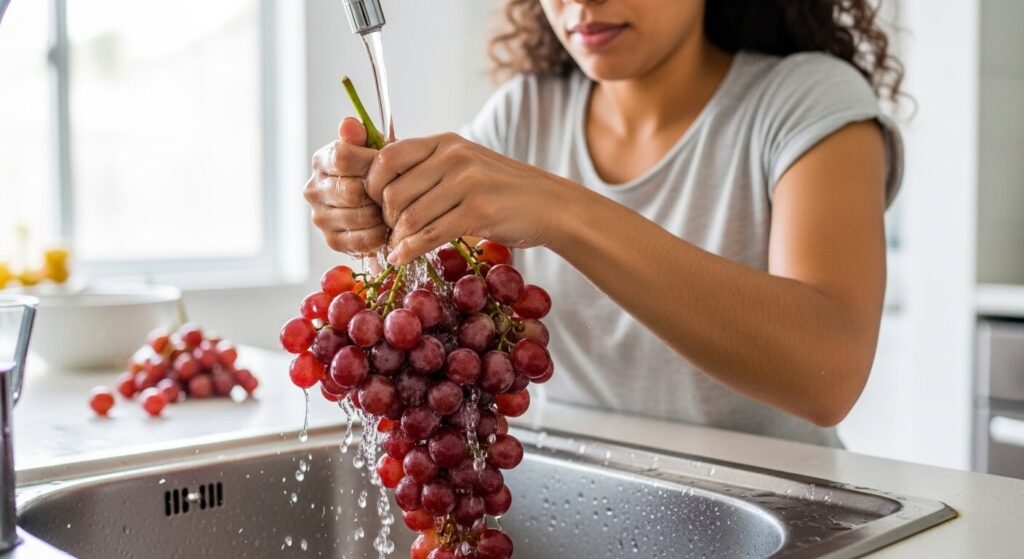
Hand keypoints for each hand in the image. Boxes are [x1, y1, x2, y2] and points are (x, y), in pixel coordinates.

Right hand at [303, 117, 387, 254]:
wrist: (383, 202)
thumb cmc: (380, 172)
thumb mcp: (376, 149)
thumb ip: (363, 135)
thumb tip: (349, 124)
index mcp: (322, 161)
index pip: (343, 157)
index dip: (370, 162)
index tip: (387, 166)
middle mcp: (314, 189)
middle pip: (351, 191)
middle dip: (378, 193)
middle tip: (393, 192)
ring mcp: (320, 217)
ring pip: (358, 216)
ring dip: (381, 215)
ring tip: (391, 209)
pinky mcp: (332, 240)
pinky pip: (361, 240)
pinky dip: (379, 235)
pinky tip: (386, 227)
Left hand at [364, 132, 571, 263]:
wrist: (550, 205)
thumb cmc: (503, 190)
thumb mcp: (465, 166)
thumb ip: (429, 170)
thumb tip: (380, 187)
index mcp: (446, 142)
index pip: (388, 155)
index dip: (372, 182)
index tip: (375, 202)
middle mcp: (454, 156)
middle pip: (394, 189)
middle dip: (385, 216)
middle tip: (390, 231)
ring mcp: (467, 183)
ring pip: (410, 215)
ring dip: (398, 237)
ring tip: (398, 246)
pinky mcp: (479, 211)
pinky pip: (430, 234)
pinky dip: (410, 250)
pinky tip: (402, 258)